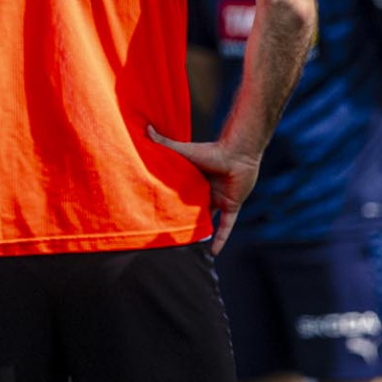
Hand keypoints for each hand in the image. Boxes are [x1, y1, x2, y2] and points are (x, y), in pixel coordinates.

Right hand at [147, 126, 260, 253]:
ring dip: (199, 234)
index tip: (155, 219)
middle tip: (167, 239)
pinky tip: (213, 253)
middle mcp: (205, 193)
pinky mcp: (231, 205)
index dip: (169, 208)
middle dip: (182, 224)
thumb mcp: (182, 151)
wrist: (236, 153)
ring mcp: (219, 200)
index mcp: (192, 182)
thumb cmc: (210, 149)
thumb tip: (145, 128)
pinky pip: (226, 226)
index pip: (178, 198)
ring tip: (185, 250)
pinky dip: (221, 238)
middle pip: (191, 212)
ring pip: (207, 222)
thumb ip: (164, 143)